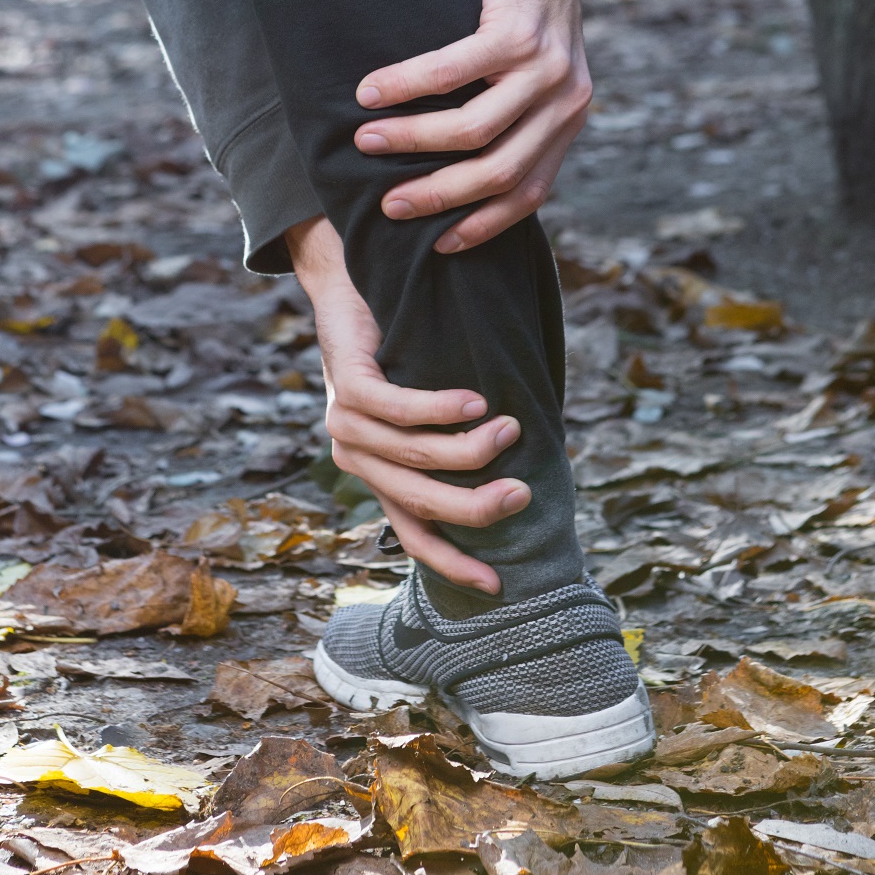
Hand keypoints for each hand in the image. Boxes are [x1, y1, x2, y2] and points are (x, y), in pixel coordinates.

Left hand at [286, 214, 528, 593]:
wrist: (348, 290)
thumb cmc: (402, 351)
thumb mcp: (429, 409)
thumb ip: (458, 444)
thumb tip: (529, 469)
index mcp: (377, 473)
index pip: (414, 532)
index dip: (452, 563)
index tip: (495, 584)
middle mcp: (357, 457)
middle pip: (419, 501)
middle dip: (475, 507)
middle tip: (522, 493)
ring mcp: (346, 423)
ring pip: (413, 455)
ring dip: (469, 449)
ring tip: (512, 427)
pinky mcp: (346, 385)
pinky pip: (397, 408)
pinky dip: (440, 408)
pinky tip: (475, 402)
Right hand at [353, 0, 590, 252]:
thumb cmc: (521, 3)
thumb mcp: (531, 70)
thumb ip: (510, 116)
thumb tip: (449, 169)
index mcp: (567, 116)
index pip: (531, 191)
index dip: (485, 224)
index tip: (440, 246)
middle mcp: (565, 99)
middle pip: (500, 171)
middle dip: (439, 196)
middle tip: (389, 206)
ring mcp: (546, 67)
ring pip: (473, 129)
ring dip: (412, 140)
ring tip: (364, 139)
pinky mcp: (518, 32)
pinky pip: (452, 73)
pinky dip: (405, 86)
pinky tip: (370, 92)